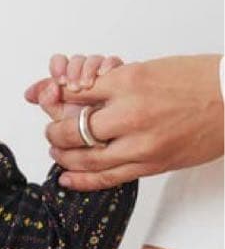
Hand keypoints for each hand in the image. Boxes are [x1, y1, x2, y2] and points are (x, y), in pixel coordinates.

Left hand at [25, 53, 223, 189]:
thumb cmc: (197, 80)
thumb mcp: (150, 69)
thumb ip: (116, 84)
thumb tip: (84, 94)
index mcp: (129, 81)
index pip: (76, 93)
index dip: (57, 98)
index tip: (51, 101)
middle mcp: (131, 113)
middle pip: (74, 129)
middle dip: (55, 132)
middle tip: (51, 131)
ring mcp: (141, 144)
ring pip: (87, 158)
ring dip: (65, 157)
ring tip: (56, 153)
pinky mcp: (151, 165)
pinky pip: (109, 177)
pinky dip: (83, 180)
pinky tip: (68, 178)